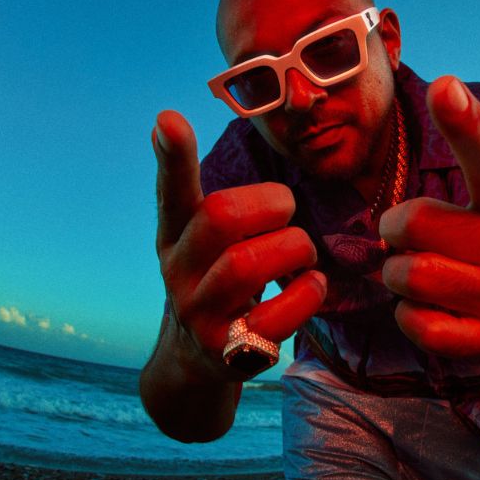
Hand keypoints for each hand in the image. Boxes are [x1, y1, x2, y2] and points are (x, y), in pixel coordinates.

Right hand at [152, 110, 325, 380]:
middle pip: (220, 217)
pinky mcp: (228, 352)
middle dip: (270, 203)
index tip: (169, 117)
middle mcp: (178, 272)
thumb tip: (168, 123)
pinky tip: (311, 284)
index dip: (172, 156)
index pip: (171, 192)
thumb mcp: (202, 241)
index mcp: (174, 236)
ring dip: (293, 249)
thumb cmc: (215, 281)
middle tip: (287, 212)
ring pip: (246, 265)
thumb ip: (205, 197)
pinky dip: (306, 295)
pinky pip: (274, 318)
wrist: (196, 362)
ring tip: (302, 254)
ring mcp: (200, 314)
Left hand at [378, 77, 479, 372]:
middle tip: (407, 236)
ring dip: (398, 273)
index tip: (445, 85)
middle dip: (395, 228)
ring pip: (407, 273)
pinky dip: (408, 316)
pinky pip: (414, 323)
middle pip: (414, 222)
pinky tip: (431, 310)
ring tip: (422, 273)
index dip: (465, 124)